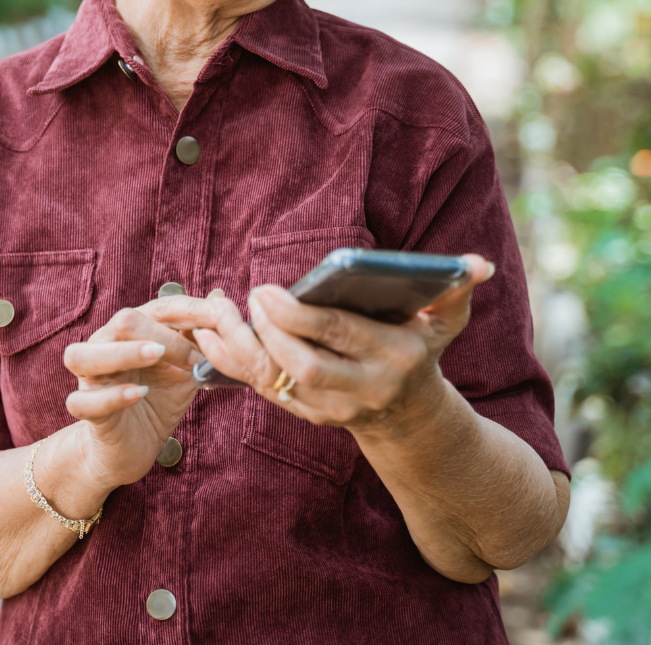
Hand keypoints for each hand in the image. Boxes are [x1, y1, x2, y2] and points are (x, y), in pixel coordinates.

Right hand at [62, 296, 210, 488]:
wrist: (134, 446)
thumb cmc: (158, 400)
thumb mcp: (185, 369)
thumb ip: (200, 340)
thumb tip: (220, 297)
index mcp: (132, 330)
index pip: (159, 308)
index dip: (190, 311)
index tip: (220, 320)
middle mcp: (105, 346)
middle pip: (123, 322)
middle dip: (163, 334)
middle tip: (192, 358)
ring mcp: (90, 378)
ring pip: (84, 355)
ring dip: (124, 353)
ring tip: (156, 357)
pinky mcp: (86, 410)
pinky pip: (83, 401)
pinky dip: (112, 396)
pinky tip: (140, 394)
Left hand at [192, 255, 494, 434]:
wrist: (412, 419)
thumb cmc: (420, 349)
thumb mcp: (443, 323)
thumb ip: (456, 292)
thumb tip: (476, 264)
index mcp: (393, 358)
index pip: (340, 336)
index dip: (298, 315)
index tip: (266, 289)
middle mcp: (362, 389)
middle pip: (304, 366)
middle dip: (269, 333)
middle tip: (248, 298)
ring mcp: (333, 408)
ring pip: (276, 383)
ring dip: (239, 348)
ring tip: (215, 312)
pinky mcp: (308, 415)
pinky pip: (262, 390)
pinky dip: (229, 364)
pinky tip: (207, 334)